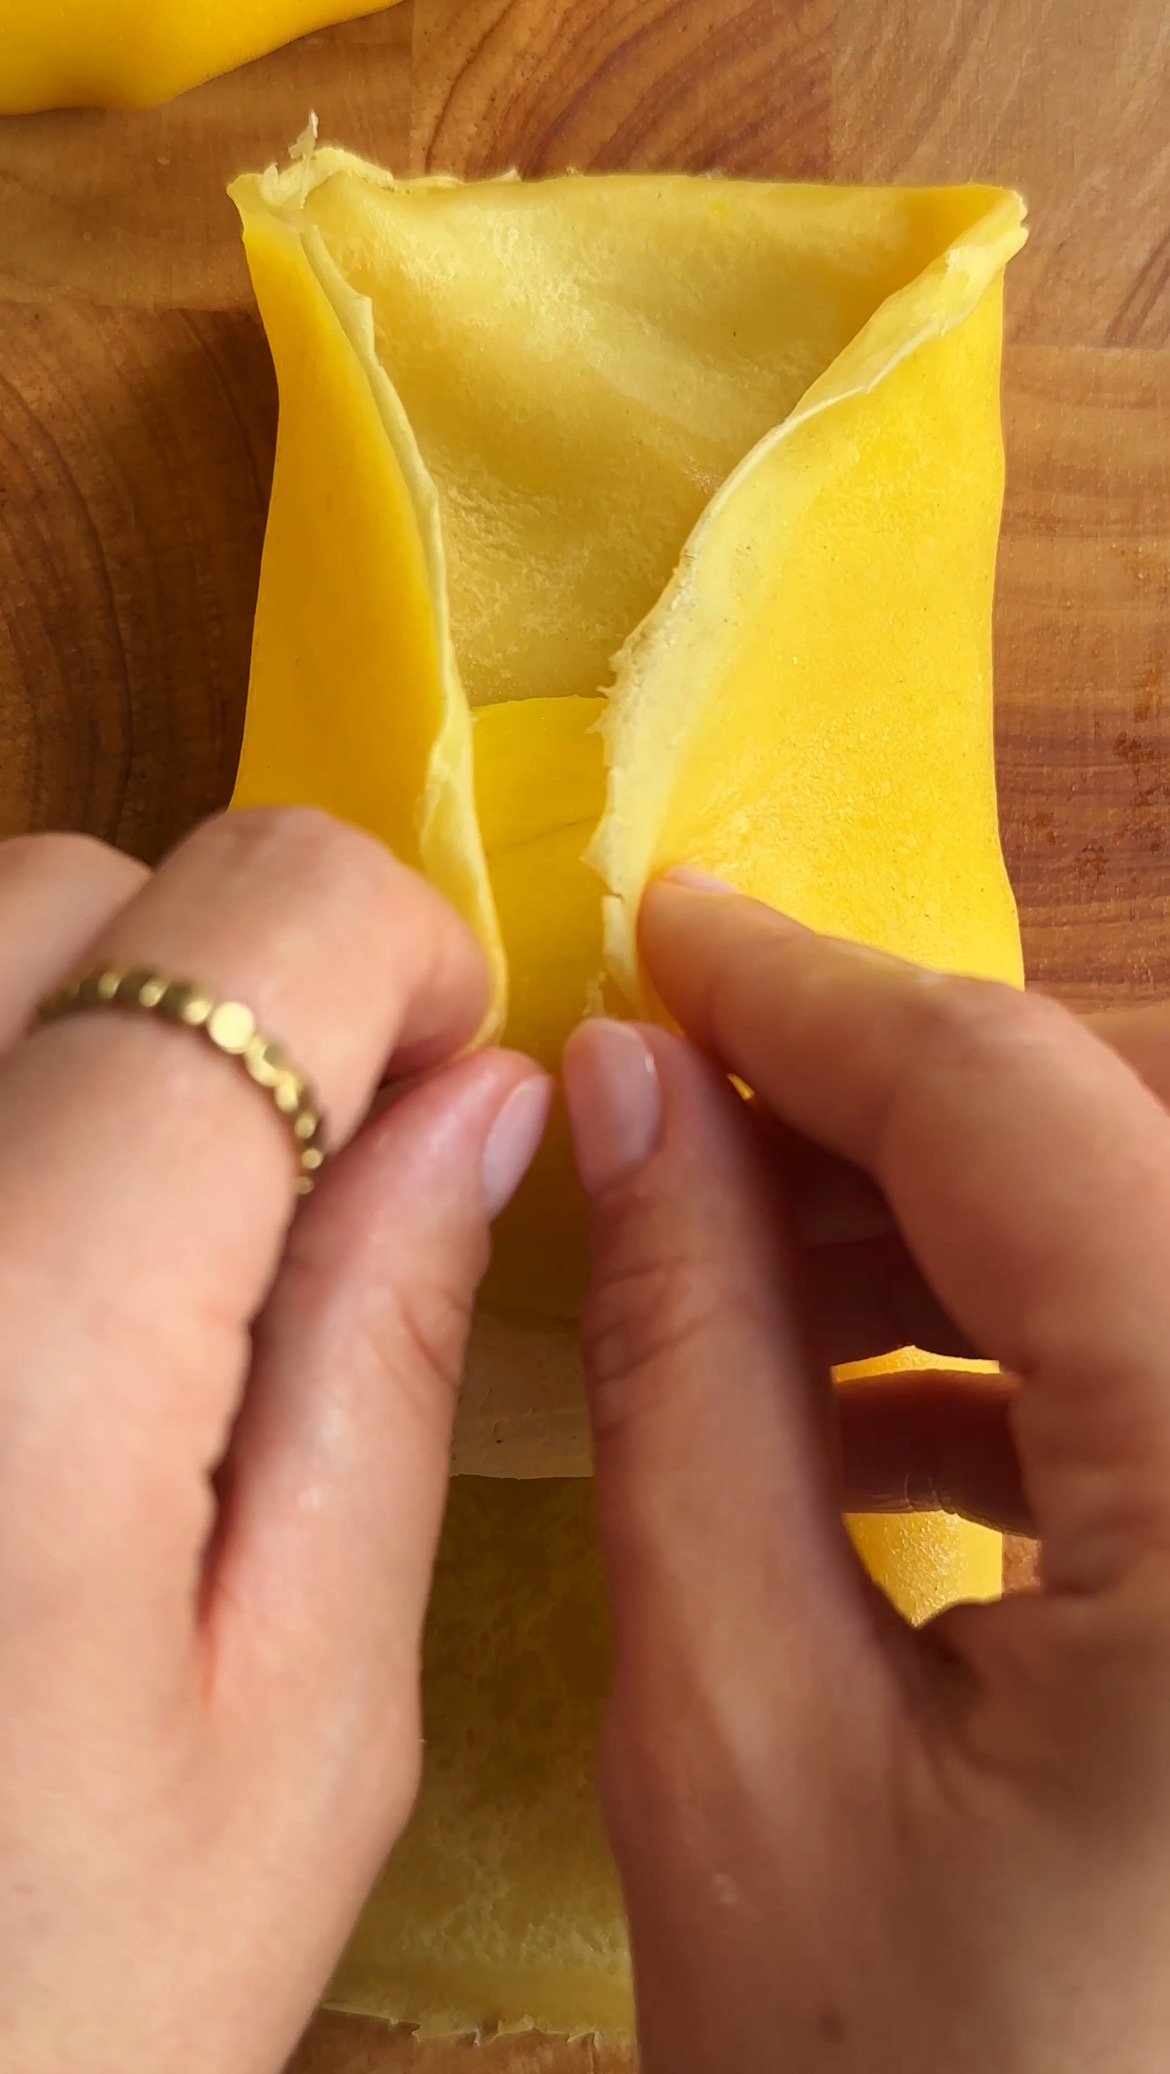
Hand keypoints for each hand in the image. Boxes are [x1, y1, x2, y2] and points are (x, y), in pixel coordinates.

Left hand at [0, 810, 549, 2073]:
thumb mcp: (294, 1725)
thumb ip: (382, 1356)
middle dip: (233, 985)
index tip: (439, 1099)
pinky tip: (14, 1297)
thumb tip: (480, 1101)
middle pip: (68, 885)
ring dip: (80, 1032)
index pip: (251, 911)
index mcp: (21, 1333)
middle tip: (292, 1197)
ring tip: (135, 1265)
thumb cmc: (30, 2017)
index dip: (398, 959)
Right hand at [562, 874, 1169, 2073]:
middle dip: (875, 1117)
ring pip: (1162, 1263)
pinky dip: (1045, 1368)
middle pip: (1118, 1167)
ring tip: (737, 1275)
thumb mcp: (745, 1743)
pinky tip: (879, 1432)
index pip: (1022, 1110)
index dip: (814, 994)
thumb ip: (689, 1377)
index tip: (661, 931)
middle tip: (669, 1111)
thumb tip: (632, 1102)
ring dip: (954, 1240)